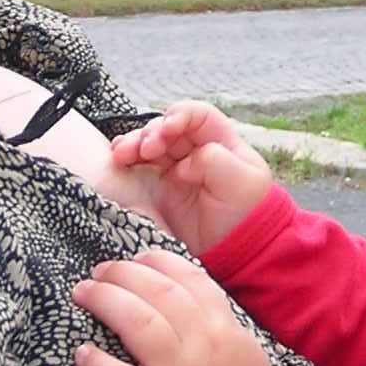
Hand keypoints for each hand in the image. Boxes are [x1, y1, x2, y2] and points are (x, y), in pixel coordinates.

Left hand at [72, 247, 276, 365]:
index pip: (188, 278)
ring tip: (83, 294)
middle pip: (157, 292)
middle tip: (98, 273)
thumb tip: (183, 301)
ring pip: (138, 323)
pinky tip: (82, 354)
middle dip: (122, 274)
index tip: (134, 258)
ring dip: (105, 301)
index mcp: (223, 328)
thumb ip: (216, 326)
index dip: (156, 262)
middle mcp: (202, 345)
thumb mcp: (243, 355)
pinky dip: (98, 365)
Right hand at [109, 102, 272, 253]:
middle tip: (146, 150)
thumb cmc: (246, 214)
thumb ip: (212, 161)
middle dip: (152, 132)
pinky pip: (139, 165)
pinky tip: (118, 160)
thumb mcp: (240, 182)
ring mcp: (176, 168)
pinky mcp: (160, 188)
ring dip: (133, 143)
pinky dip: (127, 159)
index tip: (167, 130)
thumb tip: (182, 165)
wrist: (235, 251)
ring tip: (122, 154)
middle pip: (167, 127)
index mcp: (221, 142)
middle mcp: (196, 150)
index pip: (197, 115)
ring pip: (149, 144)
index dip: (180, 116)